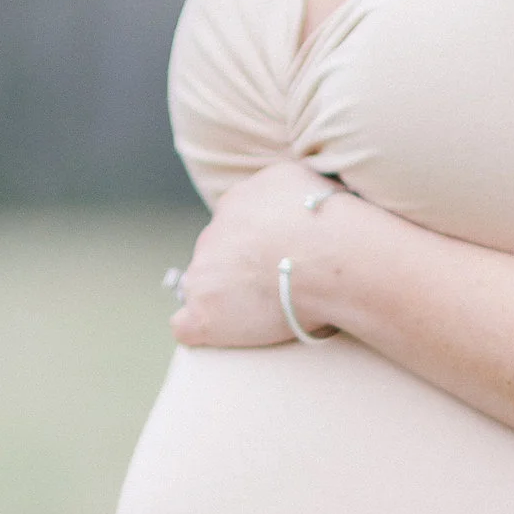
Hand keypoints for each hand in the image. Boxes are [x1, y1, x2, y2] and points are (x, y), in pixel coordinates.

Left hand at [167, 162, 359, 350]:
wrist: (327, 256)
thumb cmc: (327, 223)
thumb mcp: (299, 181)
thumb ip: (279, 190)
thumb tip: (286, 204)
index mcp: (236, 203)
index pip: (235, 225)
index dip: (257, 246)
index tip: (278, 258)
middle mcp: (213, 233)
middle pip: (218, 255)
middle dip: (242, 270)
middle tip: (278, 285)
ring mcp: (203, 274)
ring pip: (202, 286)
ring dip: (226, 298)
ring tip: (265, 311)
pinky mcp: (204, 313)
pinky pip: (186, 326)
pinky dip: (202, 330)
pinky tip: (221, 332)